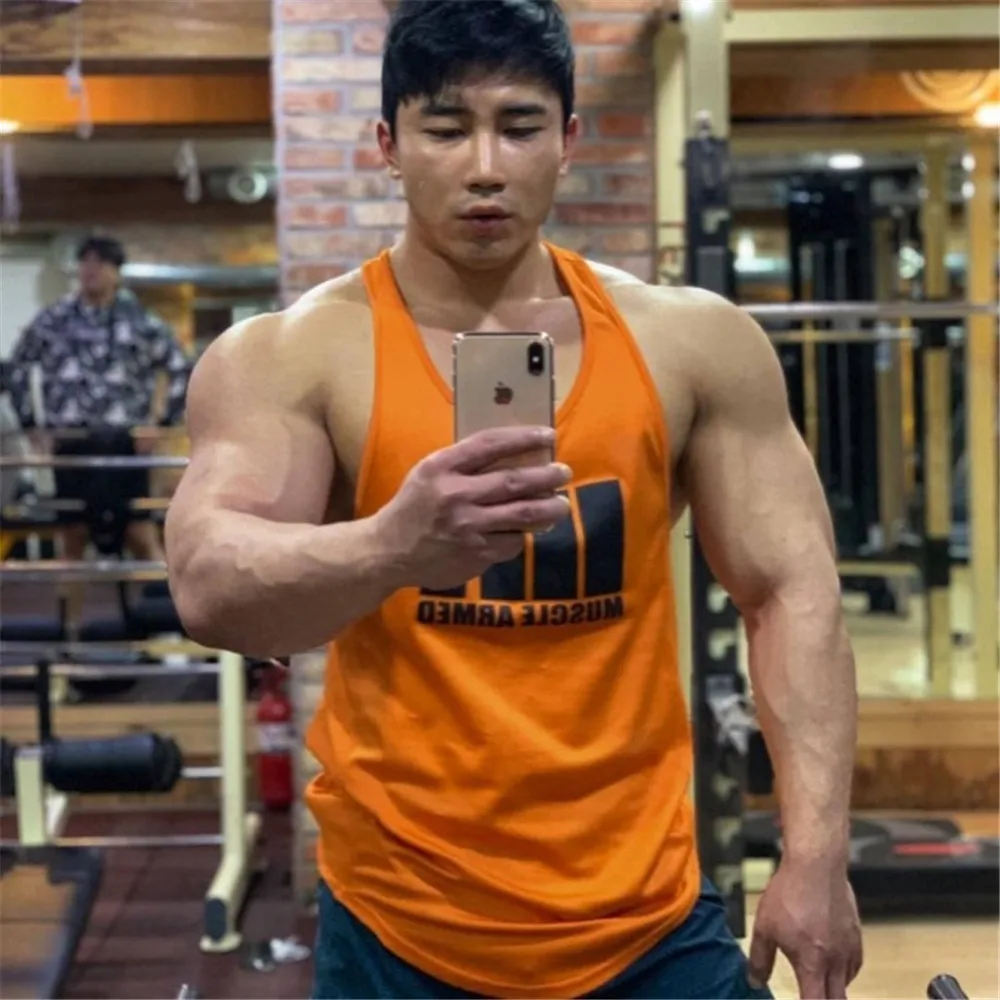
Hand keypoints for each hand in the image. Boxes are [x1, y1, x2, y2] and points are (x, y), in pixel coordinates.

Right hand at [375, 426, 571, 592]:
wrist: (387, 551)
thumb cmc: (414, 507)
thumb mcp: (429, 474)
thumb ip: (463, 463)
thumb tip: (514, 453)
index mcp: (440, 468)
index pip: (489, 444)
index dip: (523, 437)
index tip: (548, 435)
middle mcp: (455, 495)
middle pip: (513, 481)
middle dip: (546, 475)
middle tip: (564, 472)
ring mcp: (467, 527)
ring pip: (522, 515)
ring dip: (549, 508)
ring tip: (561, 504)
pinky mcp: (475, 554)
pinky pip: (512, 542)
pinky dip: (523, 535)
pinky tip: (527, 531)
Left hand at [748, 856, 862, 998]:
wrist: (816, 865)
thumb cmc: (788, 894)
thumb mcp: (764, 927)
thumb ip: (760, 958)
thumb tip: (755, 982)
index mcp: (813, 964)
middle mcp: (836, 962)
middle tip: (812, 995)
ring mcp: (849, 948)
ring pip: (847, 983)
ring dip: (834, 989)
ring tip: (819, 983)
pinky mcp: (856, 934)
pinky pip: (854, 965)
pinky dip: (844, 972)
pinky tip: (833, 964)